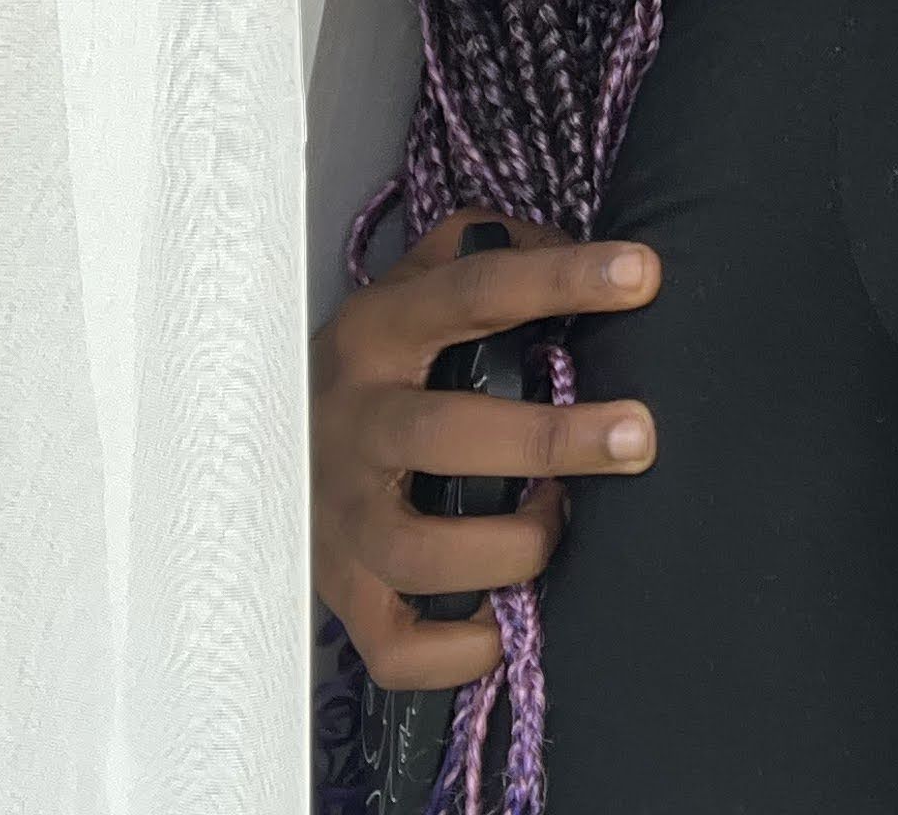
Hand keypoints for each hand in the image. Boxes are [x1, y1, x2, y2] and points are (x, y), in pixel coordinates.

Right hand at [308, 210, 662, 689]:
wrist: (254, 433)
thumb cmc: (381, 358)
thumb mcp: (422, 282)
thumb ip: (497, 247)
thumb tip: (588, 254)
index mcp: (378, 332)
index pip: (473, 291)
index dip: (559, 280)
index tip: (643, 274)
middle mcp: (352, 422)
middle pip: (444, 433)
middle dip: (549, 439)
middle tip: (637, 437)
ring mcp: (338, 516)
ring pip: (417, 550)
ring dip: (512, 545)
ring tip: (560, 523)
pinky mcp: (340, 592)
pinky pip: (396, 647)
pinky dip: (461, 651)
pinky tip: (509, 620)